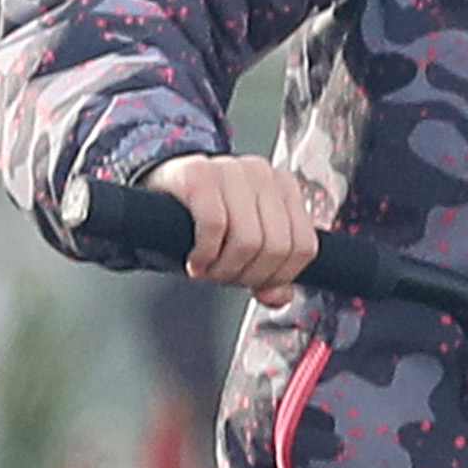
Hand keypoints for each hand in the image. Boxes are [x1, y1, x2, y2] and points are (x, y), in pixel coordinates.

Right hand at [150, 150, 338, 294]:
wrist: (162, 190)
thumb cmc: (205, 216)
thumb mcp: (243, 244)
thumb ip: (270, 274)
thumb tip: (279, 297)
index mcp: (284, 188)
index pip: (304, 247)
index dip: (278, 277)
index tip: (254, 282)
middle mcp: (262, 174)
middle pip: (277, 248)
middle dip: (248, 275)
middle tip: (225, 277)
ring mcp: (232, 170)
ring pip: (248, 241)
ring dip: (224, 269)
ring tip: (209, 270)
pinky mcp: (200, 174)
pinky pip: (214, 226)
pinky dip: (204, 255)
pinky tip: (195, 261)